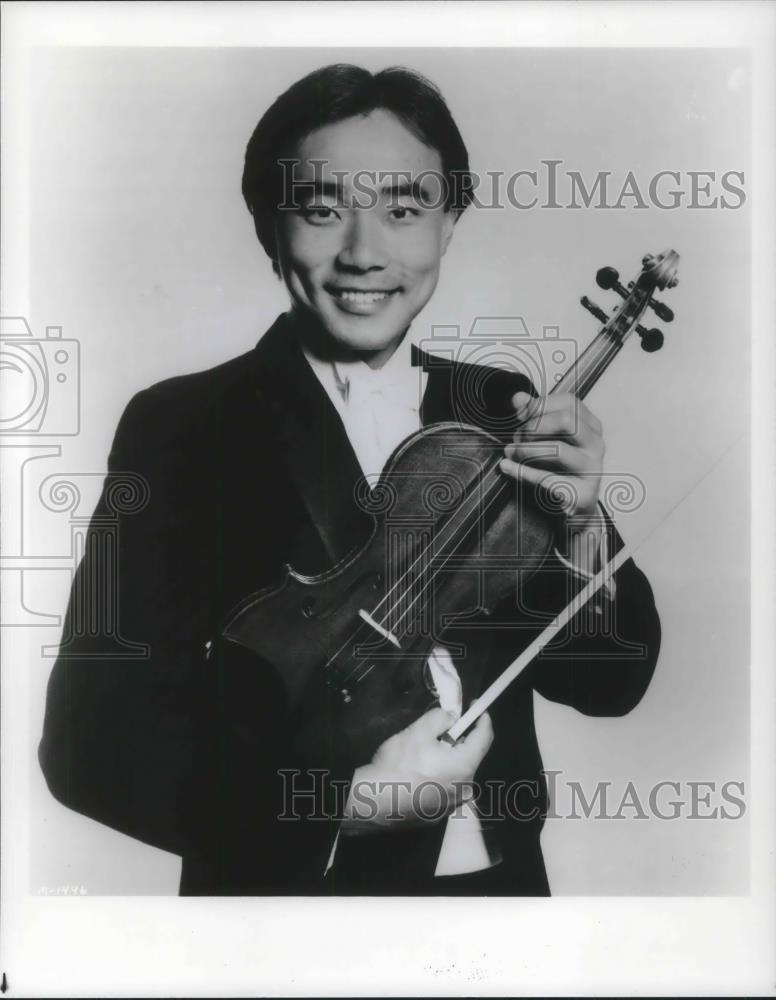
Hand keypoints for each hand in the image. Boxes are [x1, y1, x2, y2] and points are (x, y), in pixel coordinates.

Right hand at [341, 707, 492, 832]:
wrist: (372, 802)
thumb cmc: (399, 763)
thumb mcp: (418, 731)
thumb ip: (441, 718)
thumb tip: (451, 717)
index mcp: (465, 766)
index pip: (485, 737)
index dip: (483, 718)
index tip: (476, 707)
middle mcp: (464, 789)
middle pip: (470, 757)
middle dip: (459, 741)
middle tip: (440, 730)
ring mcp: (451, 805)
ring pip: (456, 774)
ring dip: (447, 760)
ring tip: (424, 753)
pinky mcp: (437, 815)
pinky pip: (444, 789)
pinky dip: (438, 778)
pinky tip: (418, 774)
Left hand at [500, 391, 604, 527]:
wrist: (576, 510)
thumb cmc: (561, 472)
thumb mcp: (548, 441)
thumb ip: (534, 417)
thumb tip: (518, 398)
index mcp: (591, 426)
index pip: (568, 402)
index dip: (539, 405)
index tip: (519, 414)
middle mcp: (596, 445)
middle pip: (566, 420)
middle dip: (533, 427)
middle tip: (516, 437)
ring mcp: (593, 469)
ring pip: (558, 449)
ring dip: (525, 450)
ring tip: (509, 452)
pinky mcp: (583, 493)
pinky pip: (547, 479)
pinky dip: (522, 472)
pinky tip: (508, 468)